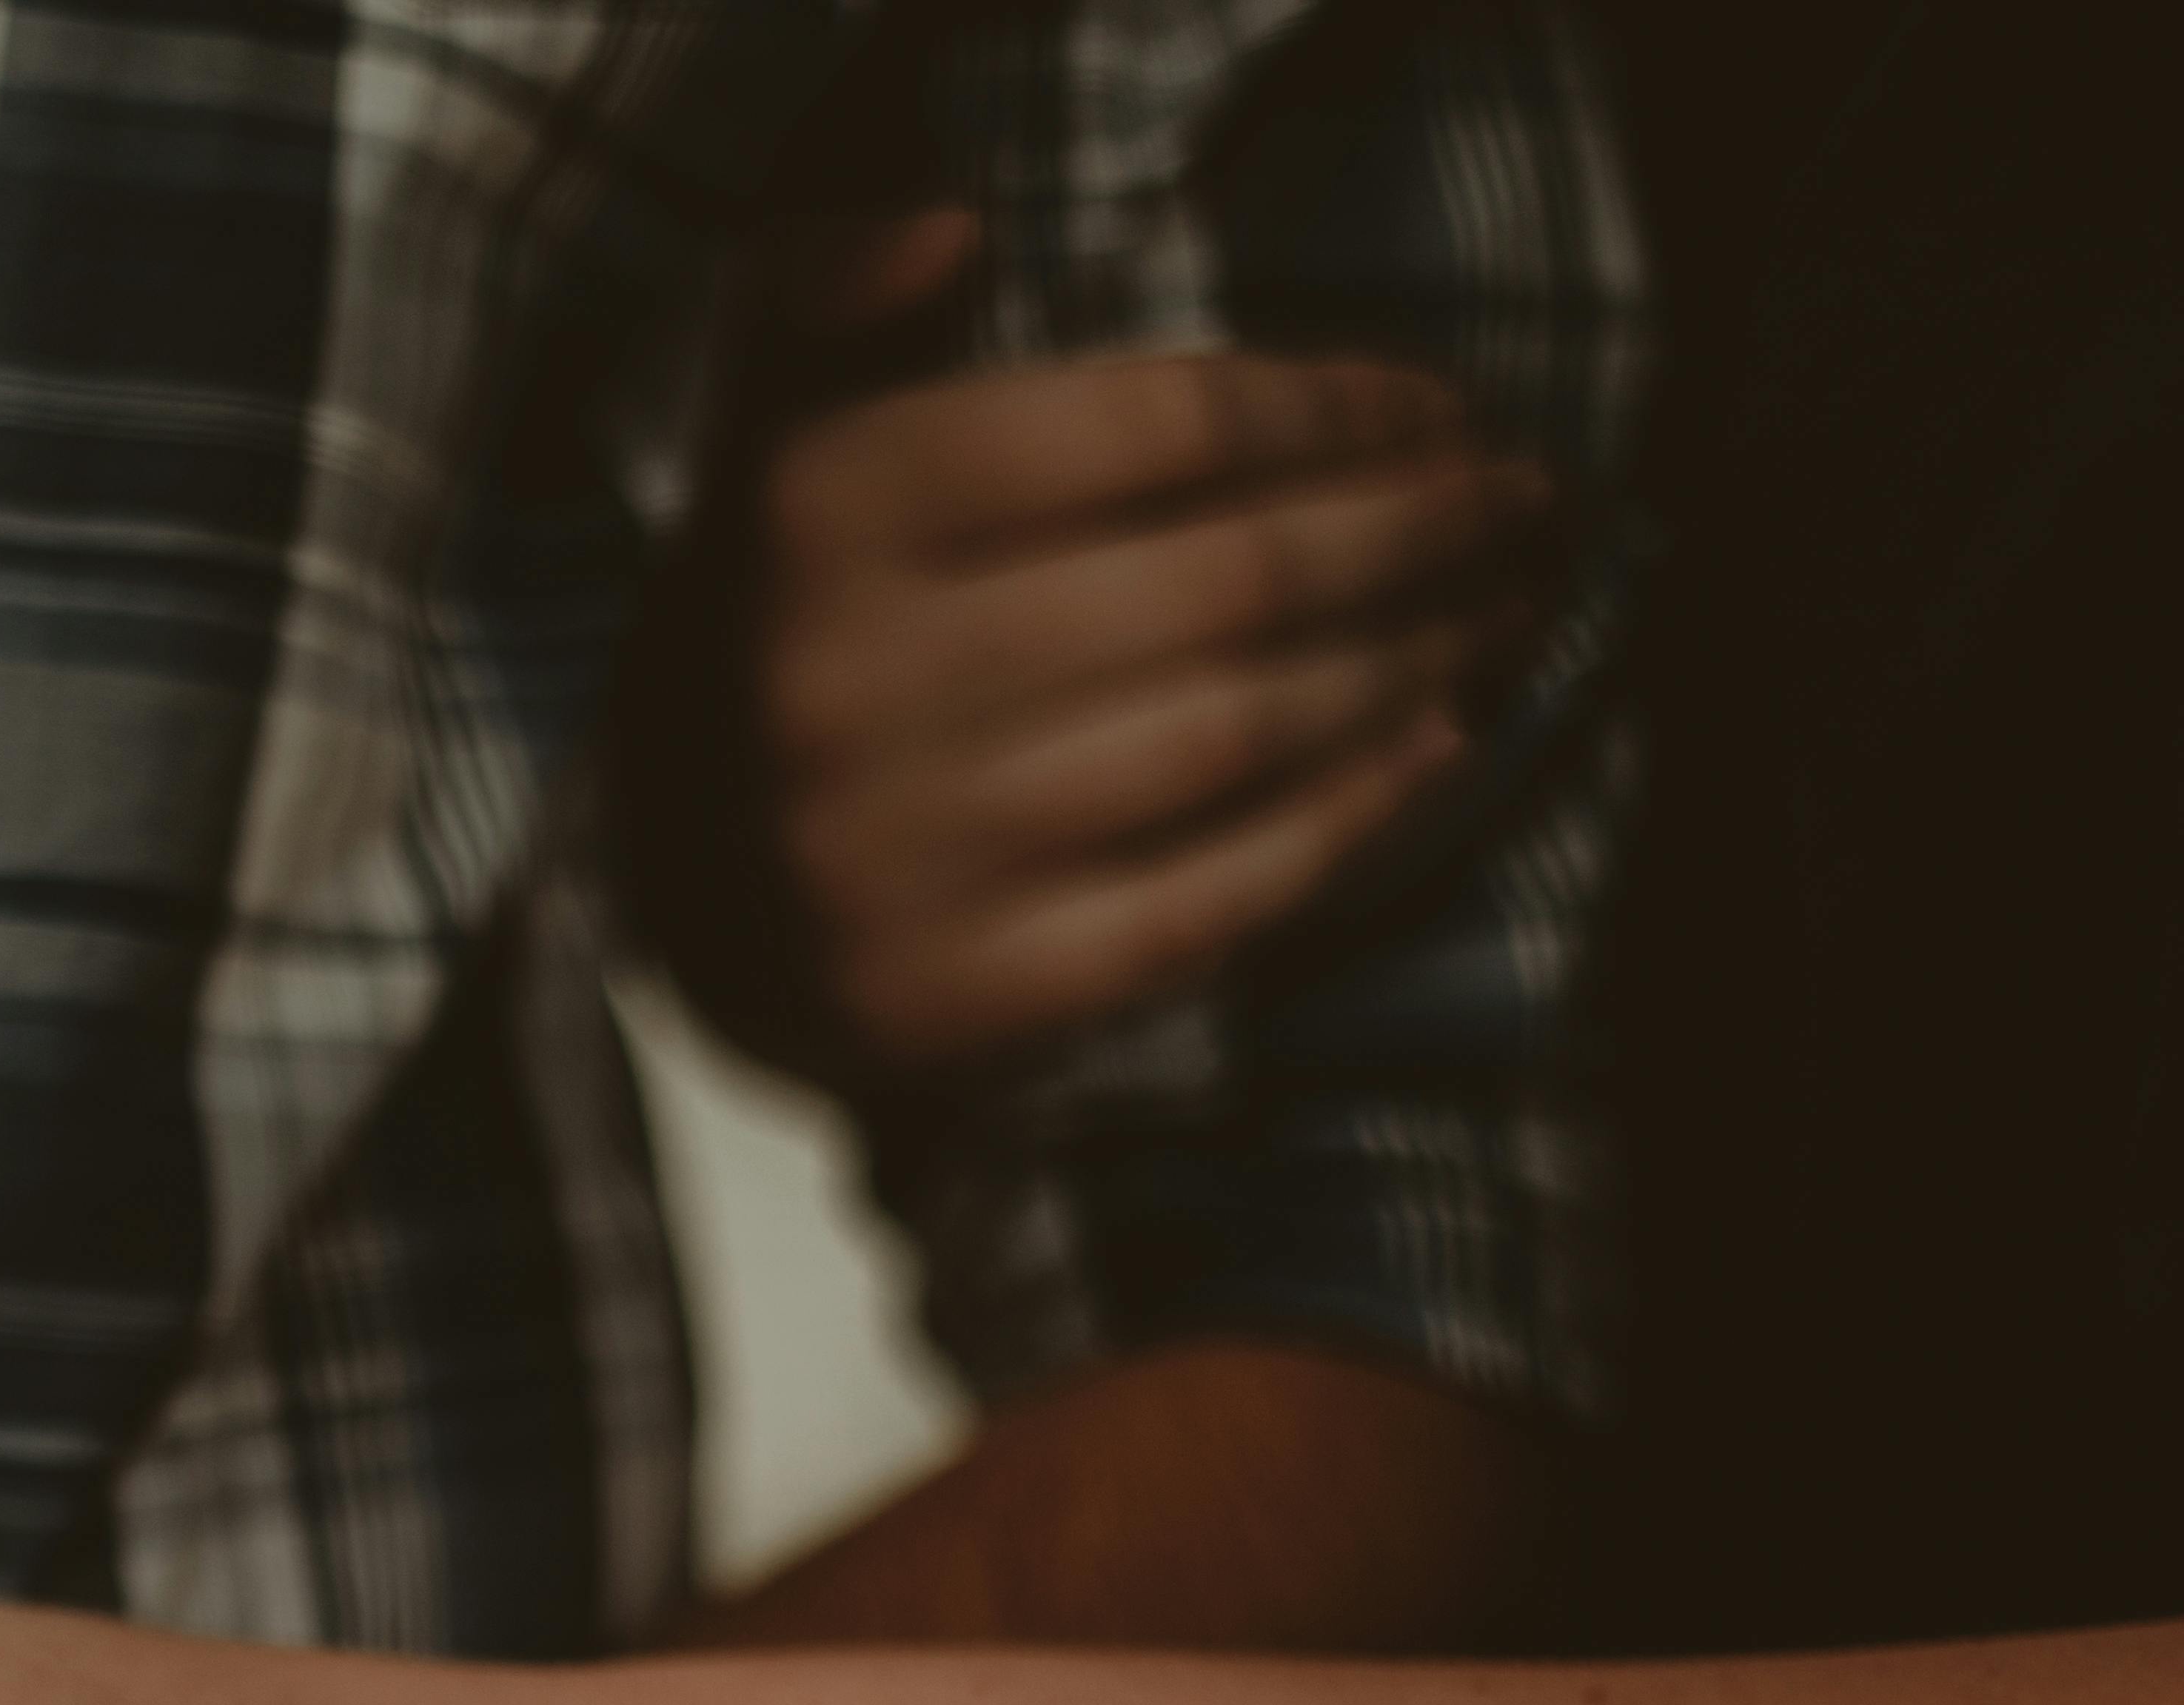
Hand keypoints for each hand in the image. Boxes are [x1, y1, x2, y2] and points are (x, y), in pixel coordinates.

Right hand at [738, 254, 1545, 1062]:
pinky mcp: (949, 998)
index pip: (1151, 426)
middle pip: (1223, 580)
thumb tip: (945, 227)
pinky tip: (1432, 750)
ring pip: (1235, 732)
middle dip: (1408, 531)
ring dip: (1406, 664)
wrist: (666, 903)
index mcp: (820, 511)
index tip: (1441, 405)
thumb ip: (823, 298)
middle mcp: (848, 682)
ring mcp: (899, 856)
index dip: (1331, 405)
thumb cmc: (772, 627)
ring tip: (1497, 611)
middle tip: (1517, 504)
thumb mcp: (765, 434)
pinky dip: (1341, 822)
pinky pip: (1201, 901)